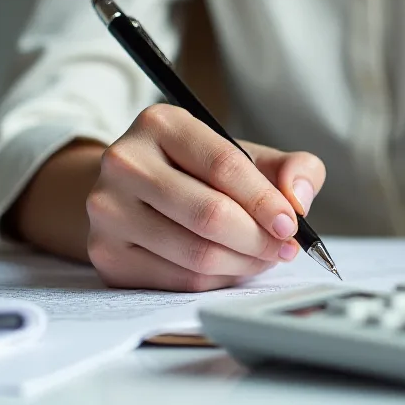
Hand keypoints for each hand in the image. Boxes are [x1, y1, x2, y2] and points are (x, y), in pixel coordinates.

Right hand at [85, 104, 325, 291]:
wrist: (136, 194)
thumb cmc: (201, 174)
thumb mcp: (249, 156)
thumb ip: (293, 167)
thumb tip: (298, 198)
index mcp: (161, 124)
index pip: (224, 165)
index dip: (265, 201)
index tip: (291, 223)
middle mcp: (124, 162)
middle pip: (209, 214)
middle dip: (259, 238)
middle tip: (284, 248)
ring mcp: (108, 211)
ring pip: (196, 254)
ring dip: (244, 263)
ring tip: (263, 257)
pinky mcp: (106, 255)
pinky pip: (179, 280)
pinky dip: (218, 280)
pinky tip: (232, 266)